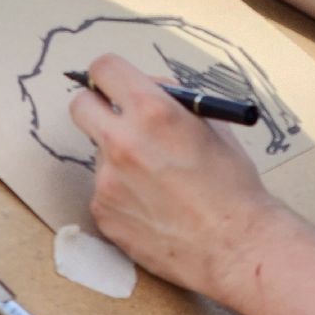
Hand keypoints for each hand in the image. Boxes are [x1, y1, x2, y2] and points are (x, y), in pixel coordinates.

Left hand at [68, 54, 285, 298]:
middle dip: (96, 107)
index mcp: (153, 111)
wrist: (235, 245)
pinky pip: (103, 189)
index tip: (115, 83)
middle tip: (118, 119)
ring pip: (98, 152)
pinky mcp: (103, 212)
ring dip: (117, 156)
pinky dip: (122, 191)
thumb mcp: (210, 123)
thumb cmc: (232, 183)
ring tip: (157, 179)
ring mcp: (107, 180)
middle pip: (80, 106)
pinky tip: (153, 204)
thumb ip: (171, 100)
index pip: (103, 68)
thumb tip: (146, 88)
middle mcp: (122, 141)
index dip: (110, 74)